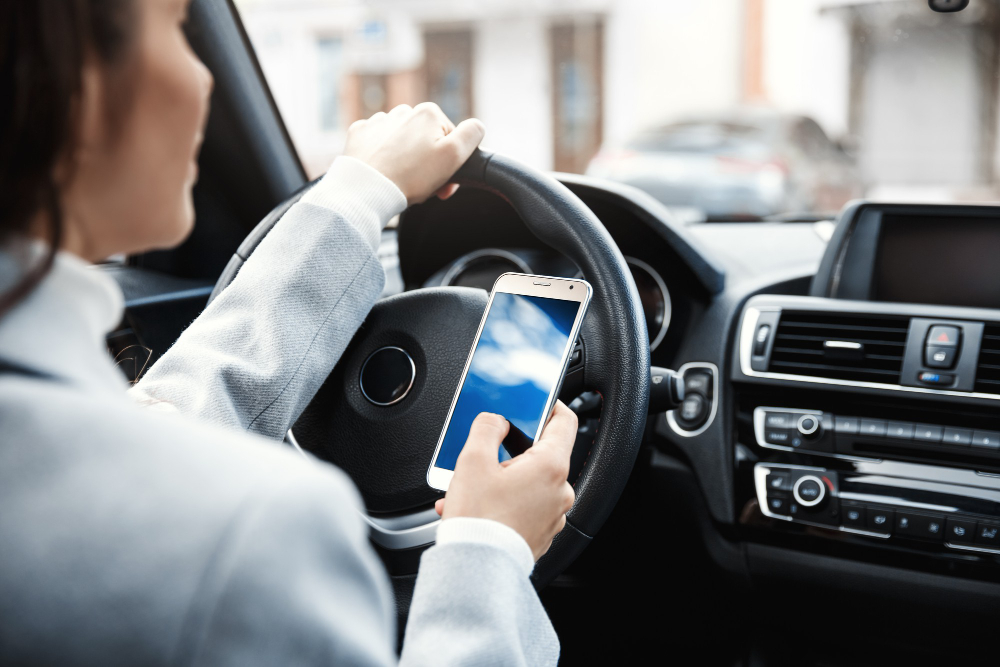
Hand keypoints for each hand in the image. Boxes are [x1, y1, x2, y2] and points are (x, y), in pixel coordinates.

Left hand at [343, 102, 484, 204]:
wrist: (367, 188)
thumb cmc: (411, 176)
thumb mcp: (453, 155)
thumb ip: (472, 135)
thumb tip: (476, 126)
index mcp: (429, 113)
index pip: (451, 138)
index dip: (451, 162)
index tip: (443, 182)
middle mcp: (403, 110)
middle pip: (426, 139)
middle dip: (428, 162)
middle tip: (423, 186)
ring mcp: (379, 121)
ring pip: (402, 142)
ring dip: (406, 159)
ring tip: (401, 179)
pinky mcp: (360, 134)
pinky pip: (378, 144)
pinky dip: (383, 156)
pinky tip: (383, 170)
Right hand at [435, 402, 577, 560]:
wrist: (478, 570)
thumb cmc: (479, 520)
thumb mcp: (472, 461)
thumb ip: (486, 428)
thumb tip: (494, 420)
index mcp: (551, 467)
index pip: (565, 421)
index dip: (550, 405)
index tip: (536, 401)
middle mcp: (560, 491)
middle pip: (540, 454)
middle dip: (510, 451)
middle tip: (485, 453)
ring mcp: (553, 515)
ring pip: (529, 482)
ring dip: (501, 479)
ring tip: (471, 487)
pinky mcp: (541, 533)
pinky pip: (525, 506)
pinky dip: (503, 501)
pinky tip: (476, 507)